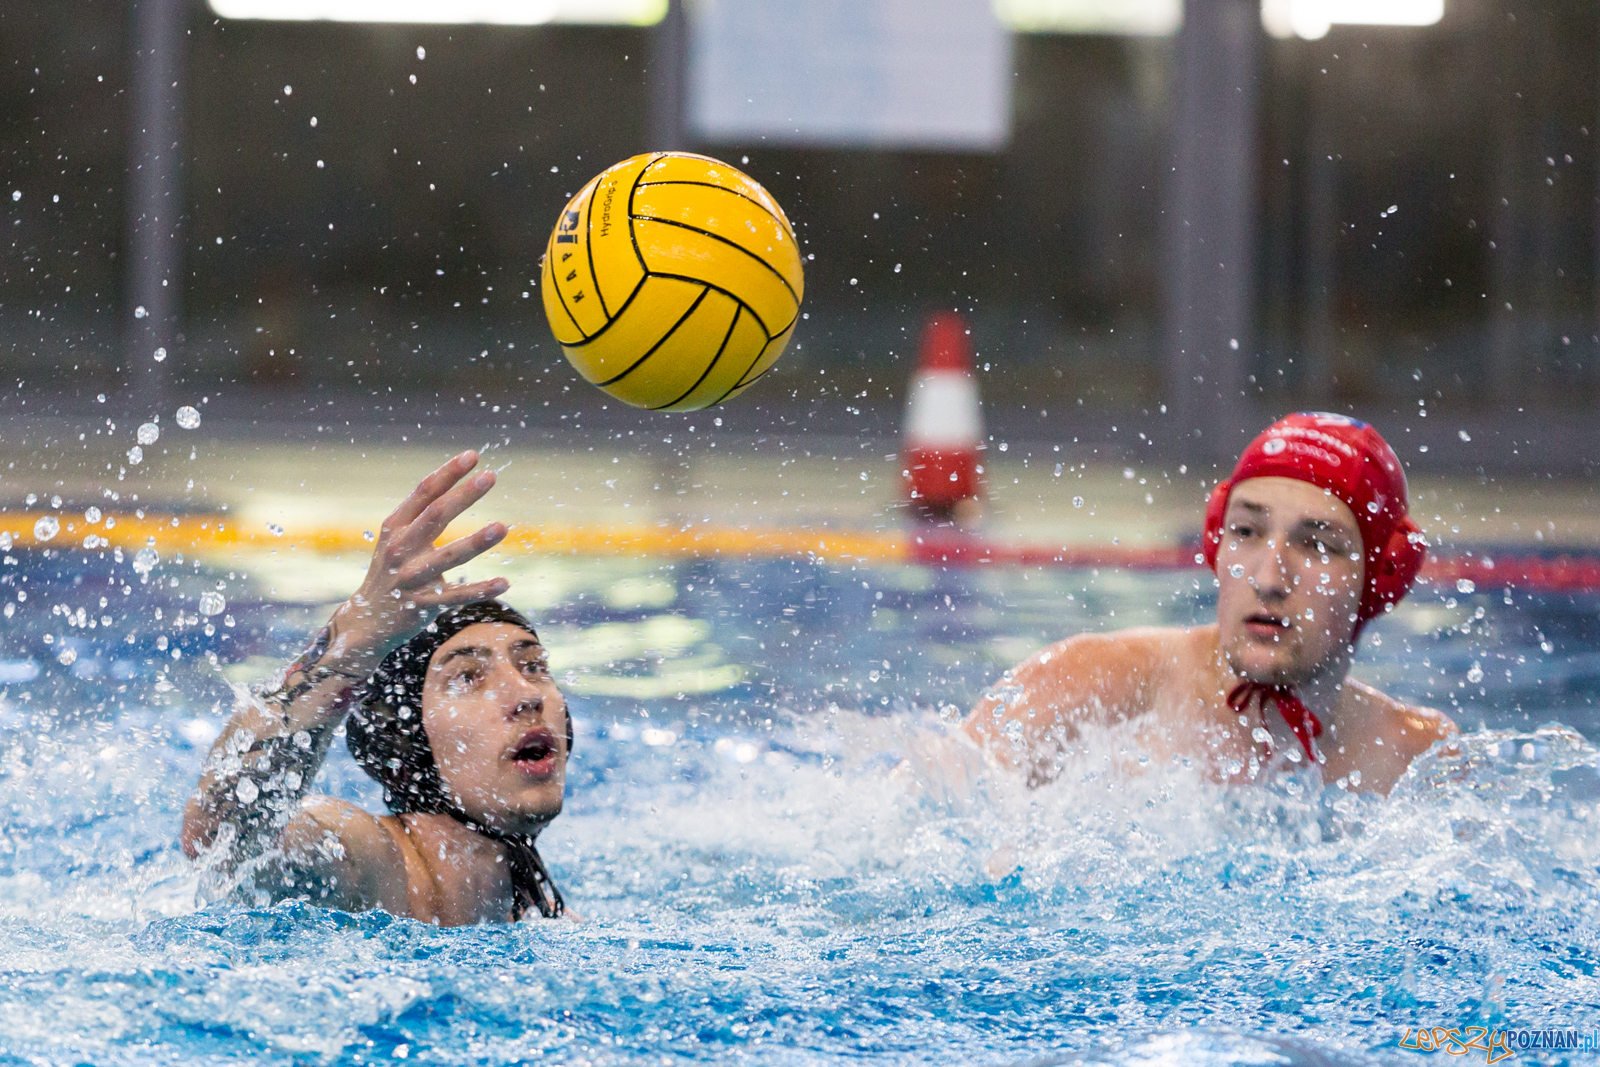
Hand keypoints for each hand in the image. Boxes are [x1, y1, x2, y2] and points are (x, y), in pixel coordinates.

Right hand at [332, 450, 510, 662]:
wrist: (367, 619)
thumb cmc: (392, 569)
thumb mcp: (397, 537)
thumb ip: (422, 513)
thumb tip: (455, 481)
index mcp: (395, 526)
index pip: (423, 492)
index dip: (448, 473)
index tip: (473, 456)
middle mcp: (400, 548)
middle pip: (435, 516)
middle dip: (463, 496)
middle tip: (490, 476)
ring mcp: (410, 577)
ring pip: (448, 557)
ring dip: (476, 541)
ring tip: (503, 527)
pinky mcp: (422, 604)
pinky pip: (456, 596)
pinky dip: (481, 590)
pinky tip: (504, 582)